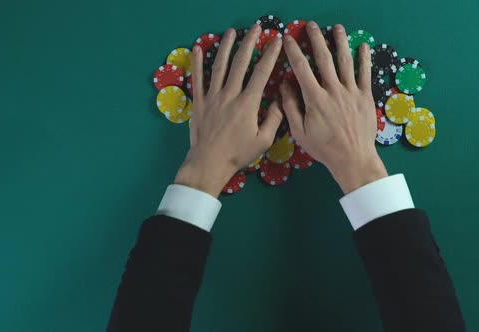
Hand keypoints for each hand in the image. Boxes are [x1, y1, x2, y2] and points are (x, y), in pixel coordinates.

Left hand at [175, 25, 283, 196]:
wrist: (209, 163)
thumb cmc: (238, 154)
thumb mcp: (263, 140)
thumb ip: (274, 119)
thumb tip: (282, 100)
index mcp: (247, 103)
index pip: (262, 72)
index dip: (271, 54)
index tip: (277, 41)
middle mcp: (229, 95)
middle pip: (240, 62)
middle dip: (249, 42)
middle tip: (256, 28)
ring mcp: (212, 96)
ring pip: (218, 65)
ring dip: (225, 46)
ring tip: (231, 31)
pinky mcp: (199, 102)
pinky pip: (197, 78)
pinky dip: (197, 62)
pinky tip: (197, 47)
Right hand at [280, 22, 387, 193]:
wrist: (352, 158)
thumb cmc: (324, 148)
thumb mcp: (300, 131)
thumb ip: (291, 107)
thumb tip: (284, 85)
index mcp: (315, 98)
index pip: (301, 68)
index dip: (294, 51)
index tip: (288, 39)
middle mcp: (333, 90)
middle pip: (324, 58)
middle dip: (316, 39)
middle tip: (311, 26)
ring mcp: (351, 92)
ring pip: (345, 61)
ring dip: (340, 42)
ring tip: (337, 28)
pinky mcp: (365, 97)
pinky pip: (365, 74)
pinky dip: (364, 59)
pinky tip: (363, 46)